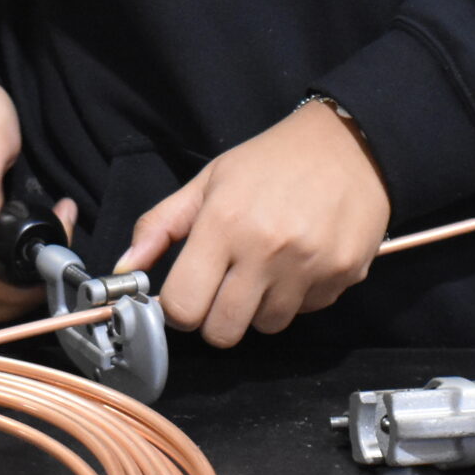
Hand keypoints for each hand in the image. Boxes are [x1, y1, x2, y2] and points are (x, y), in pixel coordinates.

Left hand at [117, 102, 390, 347]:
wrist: (350, 143)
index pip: (183, 307)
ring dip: (260, 307)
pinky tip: (301, 260)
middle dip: (216, 317)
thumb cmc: (272, 161)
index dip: (180, 307)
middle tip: (226, 286)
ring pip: (266, 326)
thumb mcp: (208, 181)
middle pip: (223, 331)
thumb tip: (124, 269)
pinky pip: (307, 311)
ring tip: (268, 266)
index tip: (189, 291)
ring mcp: (309, 266)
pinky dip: (299, 296)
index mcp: (224, 223)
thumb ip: (160, 226)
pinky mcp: (343, 275)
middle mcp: (266, 249)